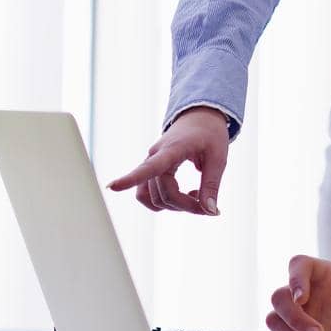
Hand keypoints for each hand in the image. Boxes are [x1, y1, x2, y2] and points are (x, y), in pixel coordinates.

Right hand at [106, 106, 229, 214]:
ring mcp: (150, 163)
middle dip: (186, 206)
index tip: (112, 187)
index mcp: (172, 149)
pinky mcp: (150, 170)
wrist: (200, 118)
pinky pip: (147, 195)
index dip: (131, 178)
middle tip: (209, 207)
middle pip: (162, 194)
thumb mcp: (219, 157)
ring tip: (196, 198)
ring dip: (174, 206)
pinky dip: (164, 202)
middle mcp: (154, 156)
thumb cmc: (210, 135)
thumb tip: (210, 212)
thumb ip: (212, 185)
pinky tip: (185, 196)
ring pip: (153, 198)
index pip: (150, 166)